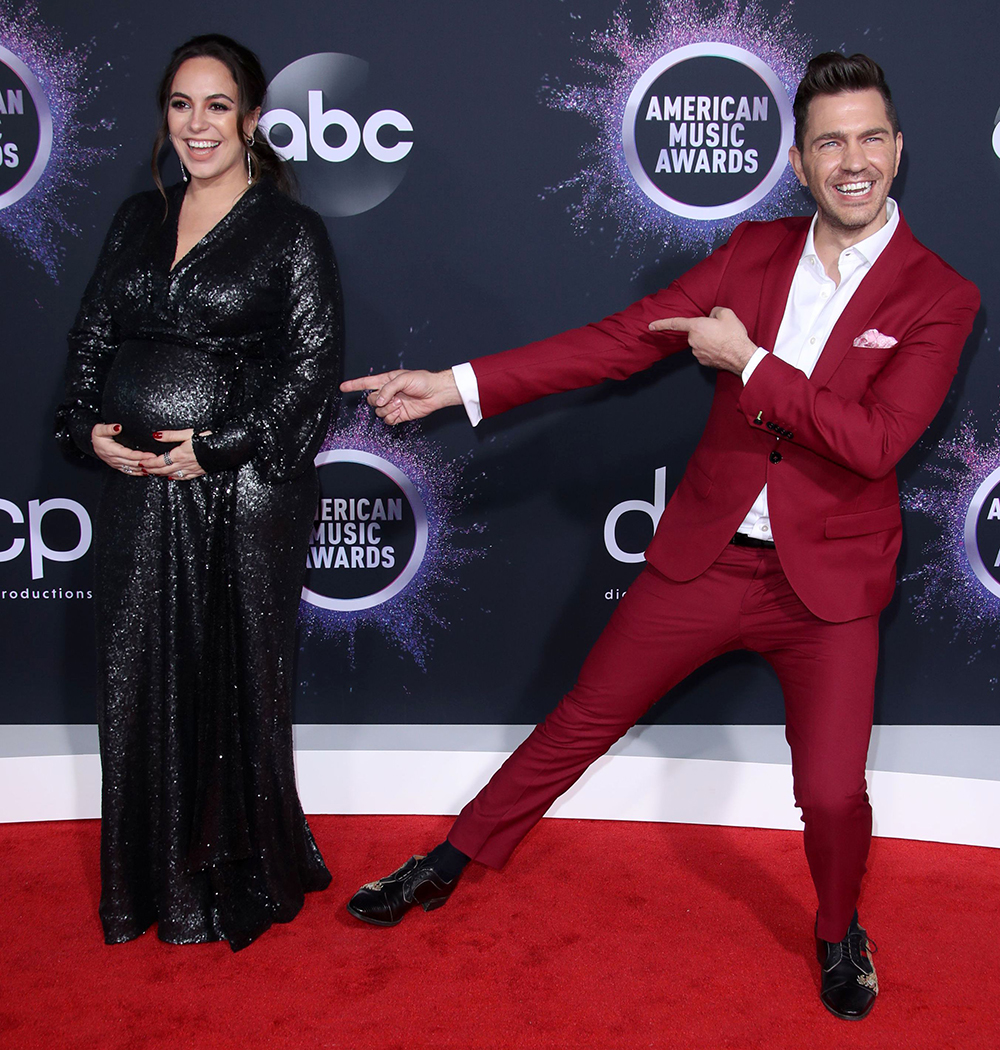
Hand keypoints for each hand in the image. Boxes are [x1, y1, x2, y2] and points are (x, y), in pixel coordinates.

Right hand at [91, 423, 154, 476]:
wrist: (91, 443)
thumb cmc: (97, 436)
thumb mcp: (99, 429)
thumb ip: (108, 428)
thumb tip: (118, 427)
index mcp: (111, 450)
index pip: (129, 454)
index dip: (140, 456)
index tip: (151, 455)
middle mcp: (114, 459)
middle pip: (132, 463)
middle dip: (146, 463)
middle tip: (158, 462)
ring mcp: (116, 464)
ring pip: (132, 468)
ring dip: (143, 469)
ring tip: (155, 468)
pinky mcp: (118, 466)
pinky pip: (129, 471)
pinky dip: (138, 473)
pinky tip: (146, 472)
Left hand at [143, 428, 207, 480]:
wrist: (225, 448)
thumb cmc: (208, 438)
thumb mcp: (188, 433)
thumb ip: (171, 435)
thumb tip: (156, 435)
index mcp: (179, 454)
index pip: (159, 461)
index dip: (148, 462)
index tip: (140, 463)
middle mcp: (183, 464)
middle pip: (163, 469)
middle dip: (151, 470)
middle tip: (142, 470)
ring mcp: (191, 469)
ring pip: (172, 475)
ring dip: (161, 474)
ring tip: (152, 473)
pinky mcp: (198, 471)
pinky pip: (184, 477)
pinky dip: (175, 478)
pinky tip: (171, 477)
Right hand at [340, 369, 461, 424]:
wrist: (435, 393)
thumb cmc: (422, 381)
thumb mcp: (403, 378)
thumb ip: (388, 388)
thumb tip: (379, 400)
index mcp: (386, 380)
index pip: (366, 383)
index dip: (354, 385)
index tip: (343, 387)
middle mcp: (388, 393)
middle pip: (371, 400)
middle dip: (379, 400)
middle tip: (392, 397)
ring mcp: (393, 404)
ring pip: (378, 411)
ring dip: (387, 408)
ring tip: (399, 403)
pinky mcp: (399, 414)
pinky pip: (387, 419)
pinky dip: (392, 417)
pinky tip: (400, 411)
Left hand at [649, 306, 756, 374]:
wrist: (741, 356)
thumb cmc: (734, 335)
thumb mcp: (727, 314)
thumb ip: (714, 311)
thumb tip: (711, 316)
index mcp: (696, 326)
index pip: (675, 323)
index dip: (661, 324)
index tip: (650, 326)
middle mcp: (693, 340)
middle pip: (695, 331)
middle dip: (705, 329)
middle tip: (721, 330)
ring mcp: (697, 352)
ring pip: (700, 341)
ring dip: (709, 340)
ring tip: (724, 340)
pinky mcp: (702, 361)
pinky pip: (704, 351)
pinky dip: (712, 349)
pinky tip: (722, 348)